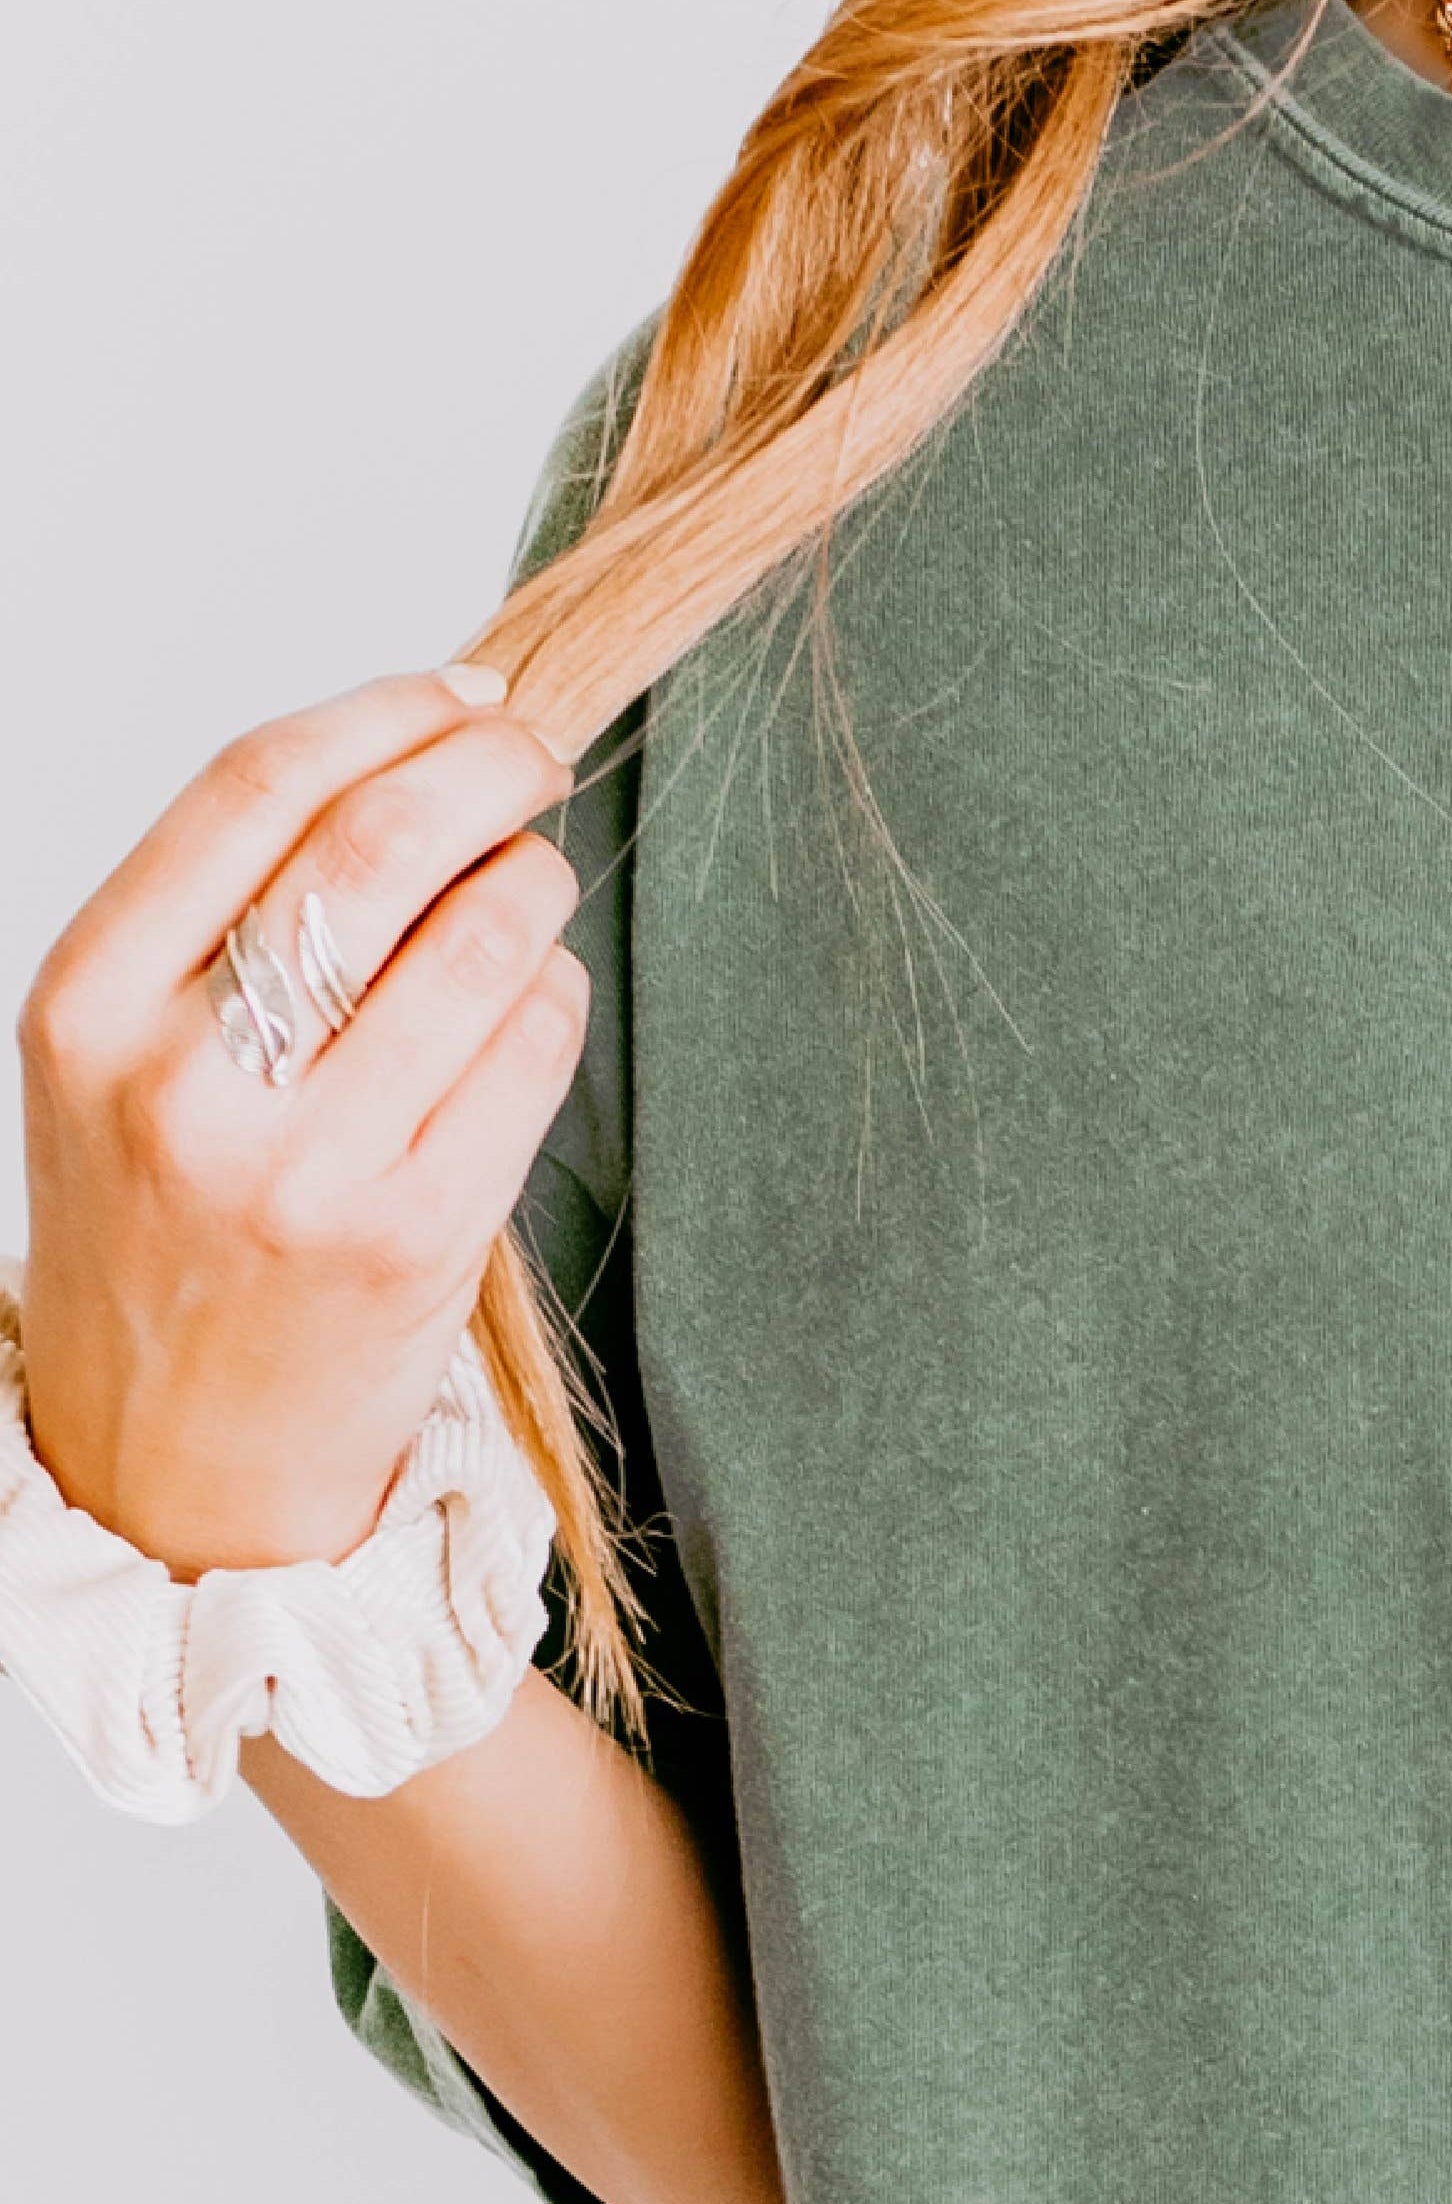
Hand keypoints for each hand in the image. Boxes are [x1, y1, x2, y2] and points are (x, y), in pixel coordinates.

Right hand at [14, 667, 589, 1576]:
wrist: (178, 1451)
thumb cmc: (173, 1227)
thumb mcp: (129, 1058)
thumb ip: (230, 922)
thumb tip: (411, 760)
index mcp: (87, 1004)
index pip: (250, 790)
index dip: (379, 714)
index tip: (460, 690)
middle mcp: (186, 1080)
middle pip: (374, 847)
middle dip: (486, 770)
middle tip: (537, 753)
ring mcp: (307, 1163)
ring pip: (477, 942)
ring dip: (533, 882)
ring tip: (531, 882)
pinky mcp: (420, 1232)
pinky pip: (530, 1050)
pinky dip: (551, 993)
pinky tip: (530, 996)